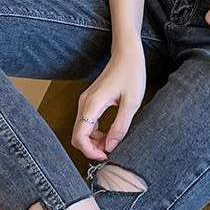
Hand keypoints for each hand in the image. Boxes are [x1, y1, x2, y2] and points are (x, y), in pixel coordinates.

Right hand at [71, 41, 146, 159]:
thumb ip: (120, 126)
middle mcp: (84, 103)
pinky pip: (87, 123)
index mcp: (92, 104)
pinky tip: (110, 135)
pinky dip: (95, 133)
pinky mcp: (90, 101)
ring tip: (113, 144)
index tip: (106, 156)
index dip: (90, 152)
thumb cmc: (131, 73)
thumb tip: (110, 147)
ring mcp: (86, 102)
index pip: (80, 137)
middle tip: (110, 153)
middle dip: (91, 149)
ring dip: (94, 142)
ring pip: (82, 131)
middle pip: (77, 136)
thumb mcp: (132, 103)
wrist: (127, 53)